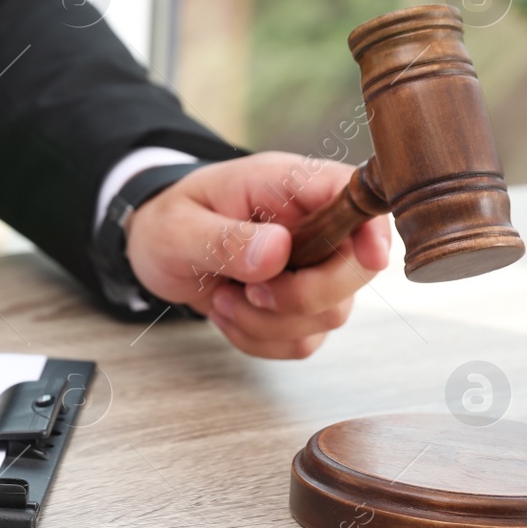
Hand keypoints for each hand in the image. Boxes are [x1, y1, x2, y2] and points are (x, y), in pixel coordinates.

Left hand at [124, 152, 392, 358]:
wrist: (153, 248)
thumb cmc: (168, 221)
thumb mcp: (179, 226)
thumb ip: (225, 238)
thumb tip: (278, 251)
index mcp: (287, 186)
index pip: (353, 196)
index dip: (373, 228)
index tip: (369, 257)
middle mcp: (311, 226)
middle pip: (357, 270)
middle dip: (302, 297)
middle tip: (248, 292)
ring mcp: (312, 269)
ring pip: (330, 315)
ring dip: (268, 323)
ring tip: (222, 298)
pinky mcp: (300, 308)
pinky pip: (302, 342)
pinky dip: (260, 339)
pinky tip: (230, 312)